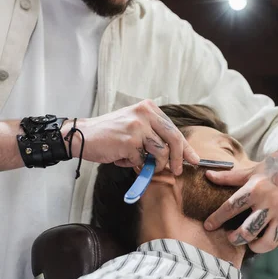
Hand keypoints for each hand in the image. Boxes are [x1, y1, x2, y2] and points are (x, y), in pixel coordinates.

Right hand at [61, 99, 199, 174]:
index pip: (174, 129)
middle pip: (174, 139)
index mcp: (148, 108)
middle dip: (178, 159)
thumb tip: (177, 155)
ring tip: (139, 162)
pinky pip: (142, 160)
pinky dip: (134, 164)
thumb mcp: (135, 127)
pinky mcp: (129, 141)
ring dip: (153, 164)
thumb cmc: (110, 134)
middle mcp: (145, 114)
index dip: (185, 147)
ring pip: (160, 153)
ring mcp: (137, 127)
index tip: (194, 159)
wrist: (83, 136)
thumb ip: (155, 136)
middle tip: (177, 171)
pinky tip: (122, 158)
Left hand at [204, 137, 277, 252]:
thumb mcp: (253, 170)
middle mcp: (270, 202)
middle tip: (233, 237)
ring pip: (268, 242)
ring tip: (253, 242)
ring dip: (257, 246)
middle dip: (236, 239)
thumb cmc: (277, 165)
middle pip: (247, 231)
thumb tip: (207, 174)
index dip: (216, 219)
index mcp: (256, 189)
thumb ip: (230, 176)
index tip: (208, 226)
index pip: (230, 207)